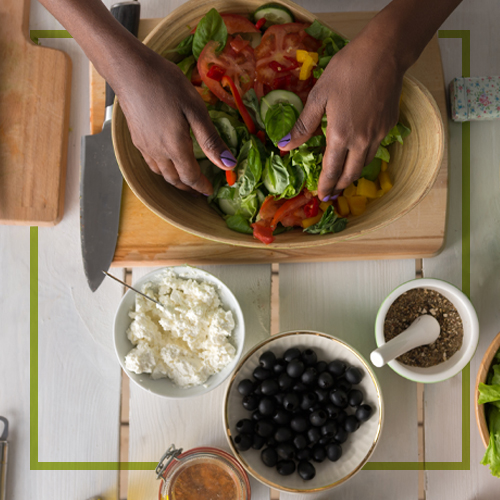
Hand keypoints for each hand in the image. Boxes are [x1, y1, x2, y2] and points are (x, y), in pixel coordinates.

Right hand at [114, 47, 235, 194]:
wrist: (129, 70)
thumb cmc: (165, 84)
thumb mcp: (195, 109)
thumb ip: (211, 140)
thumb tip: (229, 164)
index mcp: (175, 147)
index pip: (191, 177)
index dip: (202, 186)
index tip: (210, 190)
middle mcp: (158, 152)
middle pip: (175, 179)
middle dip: (189, 187)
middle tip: (200, 189)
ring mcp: (144, 146)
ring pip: (161, 173)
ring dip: (175, 180)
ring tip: (186, 179)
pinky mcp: (136, 138)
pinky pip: (151, 163)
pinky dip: (163, 170)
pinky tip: (167, 162)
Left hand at [278, 33, 403, 200]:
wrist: (384, 53)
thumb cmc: (346, 71)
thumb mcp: (318, 96)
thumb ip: (303, 125)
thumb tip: (284, 147)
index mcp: (341, 136)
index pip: (332, 171)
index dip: (326, 186)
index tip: (321, 196)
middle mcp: (362, 141)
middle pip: (351, 174)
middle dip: (339, 187)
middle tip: (331, 193)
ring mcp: (379, 135)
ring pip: (365, 164)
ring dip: (352, 174)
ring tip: (343, 177)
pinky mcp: (389, 125)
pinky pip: (375, 149)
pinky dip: (364, 158)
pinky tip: (358, 153)